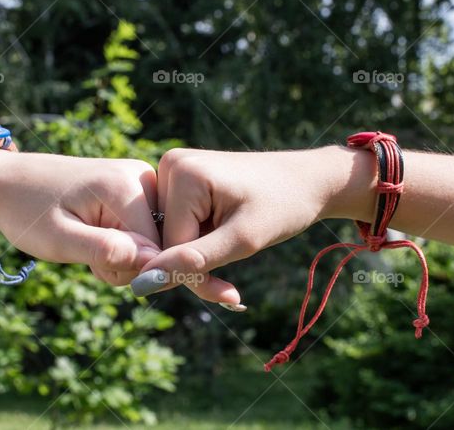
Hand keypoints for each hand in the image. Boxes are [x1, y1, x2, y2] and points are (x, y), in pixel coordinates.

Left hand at [0, 150, 161, 284]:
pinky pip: (143, 228)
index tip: (91, 264)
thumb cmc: (26, 211)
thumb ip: (105, 251)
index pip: (154, 249)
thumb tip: (152, 261)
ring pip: (150, 239)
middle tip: (84, 250)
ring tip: (85, 240)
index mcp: (126, 185)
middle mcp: (141, 174)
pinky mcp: (134, 185)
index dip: (125, 268)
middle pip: (156, 243)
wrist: (5, 182)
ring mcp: (139, 177)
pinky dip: (120, 240)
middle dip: (123, 260)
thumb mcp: (59, 239)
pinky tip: (93, 232)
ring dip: (120, 252)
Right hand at [132, 146, 373, 305]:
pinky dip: (199, 240)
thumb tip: (145, 283)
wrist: (308, 180)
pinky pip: (177, 224)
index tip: (229, 289)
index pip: (168, 245)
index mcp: (181, 172)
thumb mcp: (242, 240)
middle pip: (165, 240)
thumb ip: (193, 262)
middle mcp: (169, 164)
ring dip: (198, 252)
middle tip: (233, 270)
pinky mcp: (181, 179)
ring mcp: (174, 170)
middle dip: (196, 263)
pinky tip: (224, 230)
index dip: (195, 273)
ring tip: (232, 239)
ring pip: (170, 236)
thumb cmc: (283, 207)